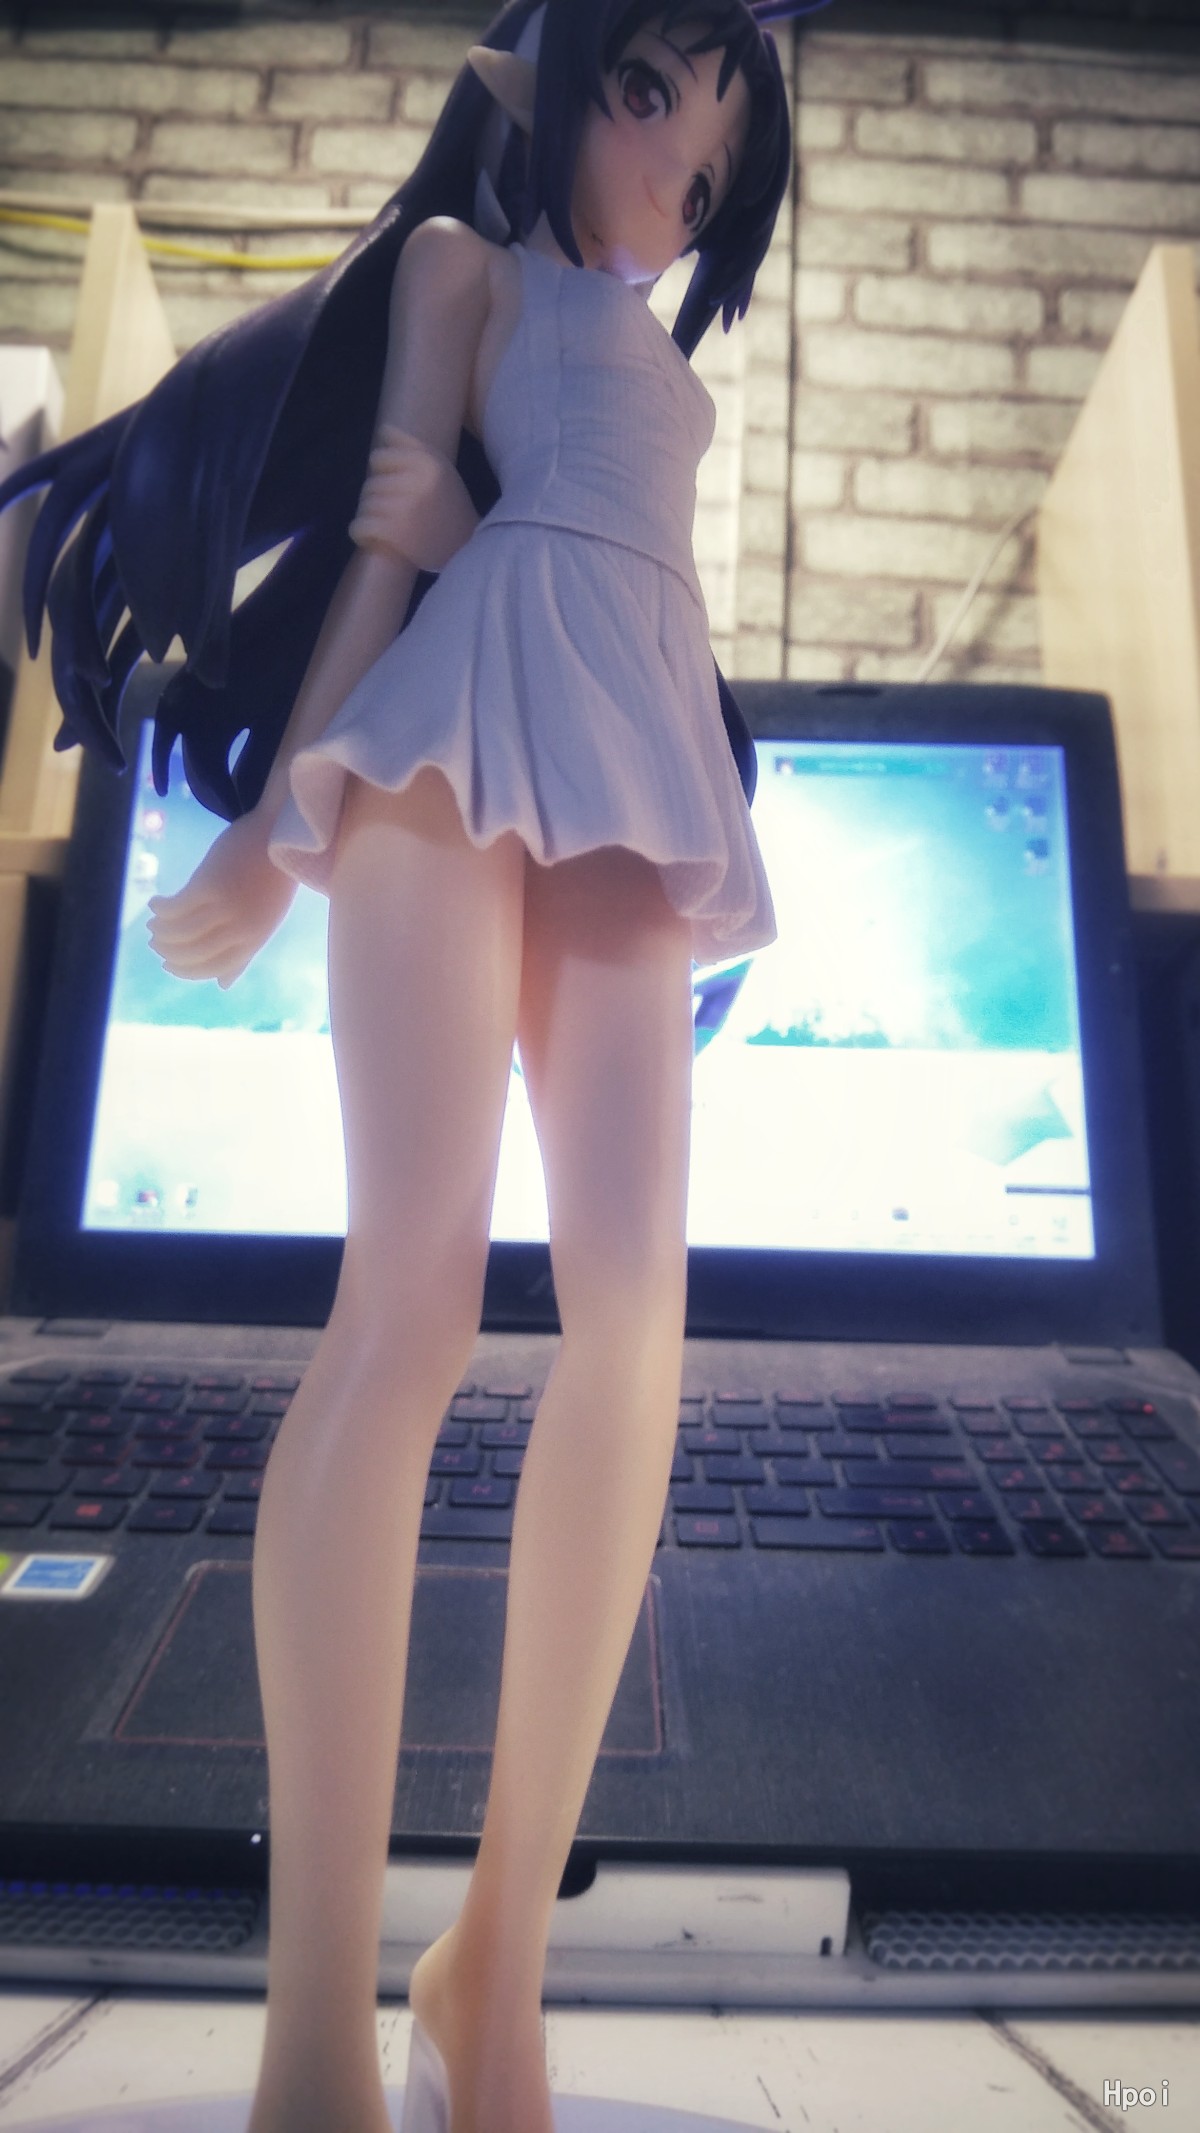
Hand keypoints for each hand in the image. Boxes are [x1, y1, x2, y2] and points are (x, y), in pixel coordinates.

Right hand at [147, 809, 297, 988]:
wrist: (279, 835)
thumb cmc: (271, 879)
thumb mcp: (265, 921)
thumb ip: (244, 953)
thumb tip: (223, 986)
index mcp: (255, 939)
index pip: (215, 968)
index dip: (187, 971)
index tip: (168, 965)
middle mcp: (240, 928)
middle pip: (194, 952)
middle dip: (169, 951)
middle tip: (154, 943)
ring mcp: (226, 907)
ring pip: (182, 932)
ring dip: (161, 931)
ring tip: (153, 924)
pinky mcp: (210, 884)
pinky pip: (177, 907)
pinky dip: (162, 908)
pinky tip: (156, 903)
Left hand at [348, 424, 478, 573]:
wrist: (467, 549)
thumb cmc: (451, 508)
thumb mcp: (441, 469)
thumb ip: (413, 447)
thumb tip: (383, 430)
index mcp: (428, 462)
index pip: (379, 457)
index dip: (382, 473)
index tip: (392, 486)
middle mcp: (416, 481)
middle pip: (371, 483)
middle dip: (376, 498)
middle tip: (392, 512)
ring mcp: (405, 507)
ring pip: (365, 504)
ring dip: (369, 516)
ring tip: (385, 526)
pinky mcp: (396, 533)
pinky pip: (360, 525)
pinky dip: (359, 532)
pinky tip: (369, 537)